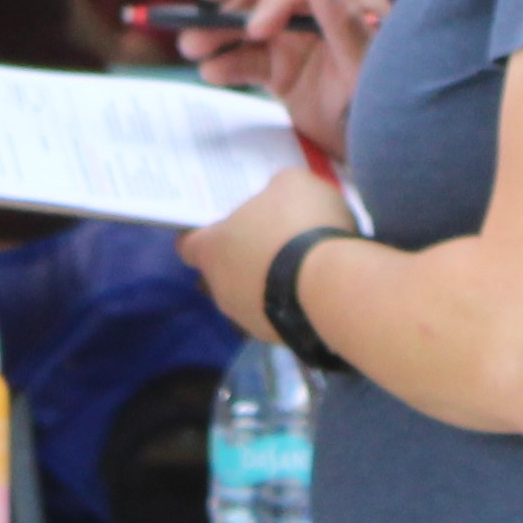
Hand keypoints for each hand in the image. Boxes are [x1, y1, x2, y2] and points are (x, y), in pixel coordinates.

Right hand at [179, 0, 383, 157]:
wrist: (390, 151)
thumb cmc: (390, 103)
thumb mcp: (370, 68)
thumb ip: (345, 25)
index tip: (257, 29)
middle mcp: (315, 9)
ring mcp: (295, 38)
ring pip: (246, 18)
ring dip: (216, 27)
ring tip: (191, 45)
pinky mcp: (281, 69)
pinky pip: (247, 58)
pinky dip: (226, 62)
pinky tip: (211, 72)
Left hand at [181, 163, 346, 338]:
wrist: (334, 287)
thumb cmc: (299, 225)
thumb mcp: (292, 184)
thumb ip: (276, 190)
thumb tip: (278, 198)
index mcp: (212, 249)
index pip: (189, 245)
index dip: (204, 234)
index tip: (224, 226)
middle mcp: (221, 289)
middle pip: (223, 271)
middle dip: (246, 257)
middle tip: (276, 239)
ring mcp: (248, 319)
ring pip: (252, 296)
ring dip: (271, 282)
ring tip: (306, 265)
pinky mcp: (279, 338)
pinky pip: (281, 315)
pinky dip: (294, 302)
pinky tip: (320, 287)